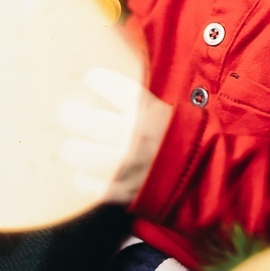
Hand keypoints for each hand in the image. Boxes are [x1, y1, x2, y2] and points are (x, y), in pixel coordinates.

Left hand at [58, 67, 172, 204]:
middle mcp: (139, 138)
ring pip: (85, 156)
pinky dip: (84, 180)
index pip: (117, 89)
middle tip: (66, 112)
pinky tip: (85, 174)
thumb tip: (103, 78)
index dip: (99, 80)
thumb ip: (139, 100)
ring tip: (71, 146)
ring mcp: (131, 167)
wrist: (203, 178)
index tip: (91, 77)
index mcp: (152, 114)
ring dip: (73, 149)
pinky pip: (92, 187)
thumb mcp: (166, 112)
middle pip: (92, 123)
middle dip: (72, 114)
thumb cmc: (180, 139)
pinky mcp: (126, 193)